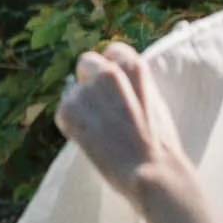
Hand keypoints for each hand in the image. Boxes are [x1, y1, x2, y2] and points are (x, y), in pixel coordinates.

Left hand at [56, 42, 190, 200]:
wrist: (151, 172)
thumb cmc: (159, 143)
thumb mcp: (155, 100)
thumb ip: (136, 83)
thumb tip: (118, 78)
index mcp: (134, 66)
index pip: (113, 50)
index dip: (112, 68)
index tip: (115, 86)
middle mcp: (108, 73)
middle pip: (86, 63)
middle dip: (89, 81)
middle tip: (101, 108)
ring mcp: (87, 92)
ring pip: (73, 91)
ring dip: (81, 107)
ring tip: (100, 131)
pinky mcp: (70, 112)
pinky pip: (63, 112)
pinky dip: (71, 126)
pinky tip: (89, 140)